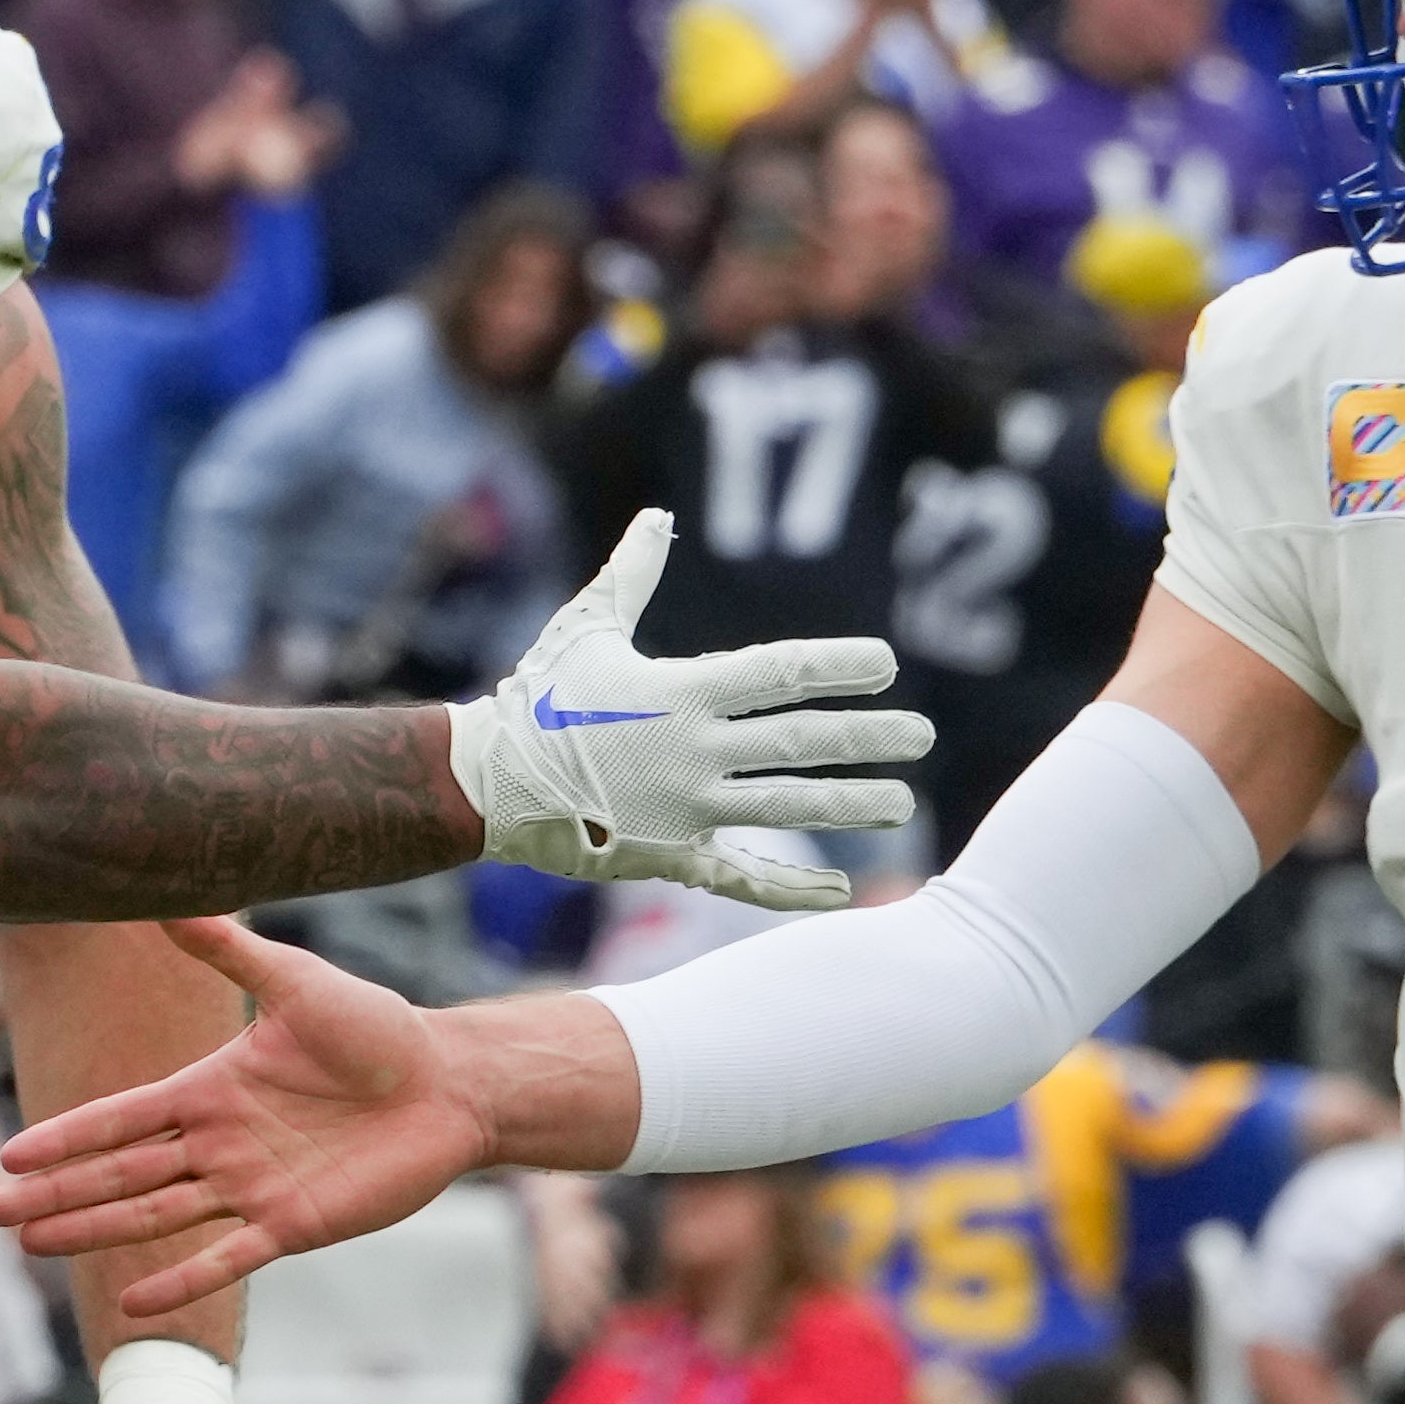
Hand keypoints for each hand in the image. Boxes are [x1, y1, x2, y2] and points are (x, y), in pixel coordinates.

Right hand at [0, 911, 496, 1312]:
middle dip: (59, 1192)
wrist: (447, 1081)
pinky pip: (227, 1256)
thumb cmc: (376, 1029)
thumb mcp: (296, 983)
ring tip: (34, 1246)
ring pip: (157, 1214)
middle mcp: (219, 1143)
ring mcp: (251, 1187)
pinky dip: (182, 1279)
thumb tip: (168, 899)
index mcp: (210, 1089)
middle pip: (122, 1172)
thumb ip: (231, 949)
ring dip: (96, 1231)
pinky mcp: (294, 1224)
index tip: (13, 1153)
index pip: (122, 1117)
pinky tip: (134, 1301)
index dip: (68, 1137)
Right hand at [446, 511, 928, 906]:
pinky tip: (840, 888)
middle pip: (798, 742)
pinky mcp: (668, 855)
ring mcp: (684, 809)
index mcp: (680, 692)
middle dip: (867, 738)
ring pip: (785, 808)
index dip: (837, 665)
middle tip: (922, 736)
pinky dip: (791, 886)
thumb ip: (631, 574)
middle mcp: (692, 751)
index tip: (886, 664)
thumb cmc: (534, 699)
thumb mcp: (584, 626)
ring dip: (848, 806)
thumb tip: (658, 515)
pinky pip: (741, 875)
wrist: (482, 782)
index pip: (779, 672)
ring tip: (903, 805)